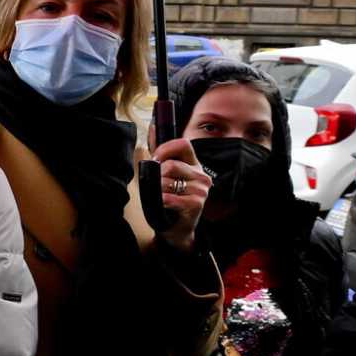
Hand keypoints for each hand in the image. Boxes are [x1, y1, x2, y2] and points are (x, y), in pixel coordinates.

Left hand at [154, 138, 211, 252]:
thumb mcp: (165, 174)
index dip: (165, 149)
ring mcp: (201, 190)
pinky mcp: (196, 204)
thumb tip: (153, 127)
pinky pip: (168, 197)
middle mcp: (201, 175)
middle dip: (157, 176)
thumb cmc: (169, 199)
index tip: (155, 160)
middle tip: (158, 186)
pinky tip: (164, 206)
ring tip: (162, 197)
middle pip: (171, 165)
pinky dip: (160, 202)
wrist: (176, 228)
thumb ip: (160, 152)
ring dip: (157, 190)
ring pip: (167, 181)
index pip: (183, 143)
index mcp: (194, 164)